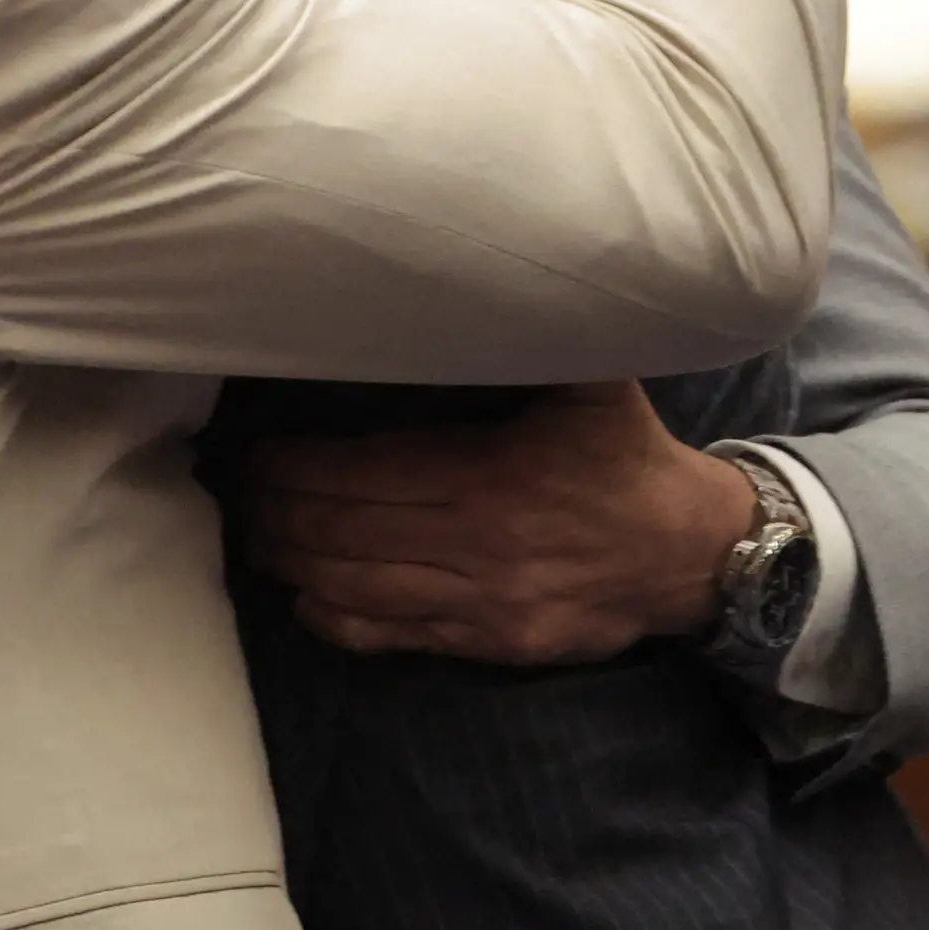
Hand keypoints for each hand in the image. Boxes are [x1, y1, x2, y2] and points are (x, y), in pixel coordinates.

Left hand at [235, 382, 761, 667]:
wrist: (689, 553)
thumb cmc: (625, 455)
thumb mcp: (589, 381)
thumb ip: (526, 345)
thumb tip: (466, 287)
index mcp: (493, 474)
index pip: (366, 472)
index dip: (299, 466)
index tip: (258, 451)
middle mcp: (480, 543)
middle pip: (345, 530)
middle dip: (279, 510)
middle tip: (239, 489)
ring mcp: (483, 601)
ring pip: (358, 586)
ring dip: (295, 562)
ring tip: (255, 534)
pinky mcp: (491, 643)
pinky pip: (394, 635)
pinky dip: (337, 618)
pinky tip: (304, 596)